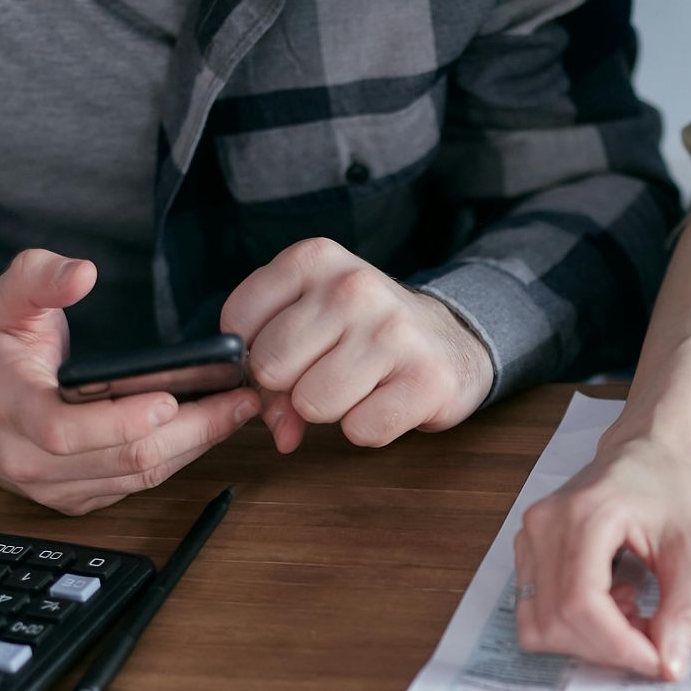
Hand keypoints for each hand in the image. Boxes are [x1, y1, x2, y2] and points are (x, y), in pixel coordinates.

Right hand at [0, 249, 260, 513]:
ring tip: (238, 410)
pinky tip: (210, 429)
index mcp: (10, 408)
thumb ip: (39, 276)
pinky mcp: (79, 499)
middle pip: (122, 458)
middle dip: (190, 430)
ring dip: (196, 446)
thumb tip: (82, 273)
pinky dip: (180, 459)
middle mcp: (30, 458)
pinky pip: (138, 486)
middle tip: (239, 398)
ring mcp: (56, 487)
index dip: (120, 419)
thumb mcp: (7, 301)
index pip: (64, 429)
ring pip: (139, 477)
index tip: (170, 397)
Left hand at [220, 239, 491, 452]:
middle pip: (271, 367)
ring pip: (312, 404)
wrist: (452, 341)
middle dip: (291, 386)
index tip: (288, 353)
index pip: (238, 323)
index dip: (254, 354)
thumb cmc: (367, 333)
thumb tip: (280, 431)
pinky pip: (360, 430)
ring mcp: (393, 331)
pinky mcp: (425, 379)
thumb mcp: (312, 320)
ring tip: (360, 385)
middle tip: (326, 373)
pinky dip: (368, 429)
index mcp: (315, 258)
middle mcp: (353, 287)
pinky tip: (386, 401)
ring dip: (331, 409)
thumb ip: (272, 368)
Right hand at [512, 436, 690, 679]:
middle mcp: (545, 525)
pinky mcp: (526, 549)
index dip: (618, 646)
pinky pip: (534, 611)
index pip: (583, 604)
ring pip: (538, 624)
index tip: (656, 661)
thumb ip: (683, 607)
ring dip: (587, 640)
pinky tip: (608, 602)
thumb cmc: (666, 489)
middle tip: (650, 640)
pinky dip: (571, 626)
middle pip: (557, 621)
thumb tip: (669, 664)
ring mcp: (528, 536)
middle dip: (607, 648)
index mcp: (586, 515)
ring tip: (629, 613)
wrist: (642, 451)